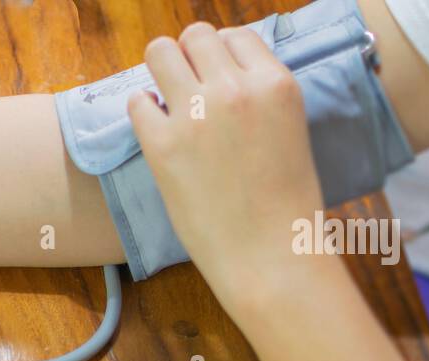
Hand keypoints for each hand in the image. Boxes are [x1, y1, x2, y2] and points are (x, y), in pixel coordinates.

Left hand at [127, 24, 324, 318]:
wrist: (270, 256)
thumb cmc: (286, 206)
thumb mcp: (291, 132)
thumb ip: (261, 98)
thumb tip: (225, 78)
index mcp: (276, 83)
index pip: (235, 36)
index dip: (220, 56)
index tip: (214, 79)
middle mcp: (236, 88)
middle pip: (196, 35)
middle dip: (188, 59)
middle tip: (188, 91)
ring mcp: (196, 113)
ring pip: (160, 52)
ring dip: (160, 72)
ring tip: (166, 102)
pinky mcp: (162, 144)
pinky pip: (137, 101)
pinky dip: (143, 112)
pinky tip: (158, 134)